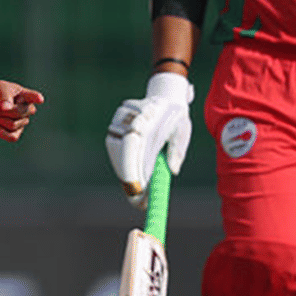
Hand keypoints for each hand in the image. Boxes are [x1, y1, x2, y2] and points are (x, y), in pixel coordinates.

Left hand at [0, 80, 43, 141]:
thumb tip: (6, 108)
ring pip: (13, 125)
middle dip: (3, 110)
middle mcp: (27, 108)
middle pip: (19, 112)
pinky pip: (12, 137)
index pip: (33, 96)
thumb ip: (4, 96)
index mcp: (25, 95)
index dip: (36, 98)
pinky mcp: (16, 132)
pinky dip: (1, 132)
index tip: (39, 99)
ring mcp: (23, 121)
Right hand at [105, 72, 193, 209]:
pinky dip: (121, 164)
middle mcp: (132, 118)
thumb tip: (172, 171)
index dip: (134, 171)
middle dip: (128, 178)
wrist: (165, 93)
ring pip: (115, 149)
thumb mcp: (182, 130)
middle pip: (122, 151)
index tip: (139, 192)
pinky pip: (113, 145)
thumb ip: (177, 149)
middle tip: (139, 202)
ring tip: (138, 193)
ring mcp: (121, 119)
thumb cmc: (176, 115)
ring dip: (124, 172)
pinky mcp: (115, 122)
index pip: (136, 147)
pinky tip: (132, 177)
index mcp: (151, 118)